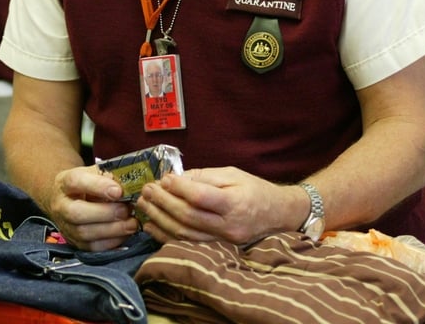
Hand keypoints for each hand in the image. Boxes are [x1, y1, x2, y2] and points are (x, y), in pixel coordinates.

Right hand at [44, 165, 139, 250]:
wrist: (68, 200)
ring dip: (111, 230)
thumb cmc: (86, 184)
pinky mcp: (75, 242)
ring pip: (84, 233)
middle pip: (76, 213)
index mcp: (65, 183)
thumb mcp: (93, 173)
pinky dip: (111, 242)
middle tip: (126, 210)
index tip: (118, 191)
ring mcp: (66, 226)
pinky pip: (92, 247)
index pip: (75, 182)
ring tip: (131, 224)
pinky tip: (125, 234)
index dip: (97, 186)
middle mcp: (61, 206)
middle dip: (105, 213)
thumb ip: (108, 176)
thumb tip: (128, 185)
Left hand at [134, 167, 297, 245]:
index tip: (163, 178)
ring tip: (144, 204)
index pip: (200, 197)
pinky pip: (186, 244)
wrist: (279, 215)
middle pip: (188, 216)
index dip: (178, 188)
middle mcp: (228, 226)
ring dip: (159, 218)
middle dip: (163, 202)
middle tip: (147, 189)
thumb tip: (175, 179)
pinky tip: (151, 225)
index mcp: (235, 204)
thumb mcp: (233, 174)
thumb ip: (204, 176)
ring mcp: (222, 242)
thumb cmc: (255, 190)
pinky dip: (165, 235)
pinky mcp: (217, 249)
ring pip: (184, 234)